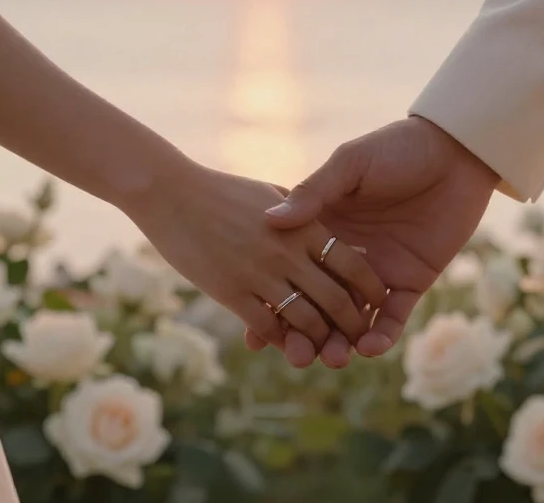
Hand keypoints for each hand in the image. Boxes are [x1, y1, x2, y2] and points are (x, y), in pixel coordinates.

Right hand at [121, 161, 385, 367]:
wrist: (169, 190)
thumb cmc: (219, 189)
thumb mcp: (270, 191)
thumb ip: (300, 210)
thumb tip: (323, 228)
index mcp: (304, 225)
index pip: (351, 264)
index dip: (368, 289)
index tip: (374, 305)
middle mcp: (288, 251)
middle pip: (336, 299)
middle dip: (352, 325)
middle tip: (356, 340)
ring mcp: (259, 272)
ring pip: (306, 320)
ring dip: (321, 342)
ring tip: (327, 354)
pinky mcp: (231, 291)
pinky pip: (268, 326)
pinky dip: (283, 341)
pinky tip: (287, 346)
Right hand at [246, 117, 499, 366]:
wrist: (455, 150)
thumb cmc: (396, 148)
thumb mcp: (350, 165)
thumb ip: (314, 193)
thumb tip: (271, 221)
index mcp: (323, 229)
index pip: (292, 274)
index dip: (274, 304)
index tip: (254, 336)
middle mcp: (347, 256)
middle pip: (319, 304)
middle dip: (307, 334)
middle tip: (297, 357)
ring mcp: (379, 271)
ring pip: (354, 318)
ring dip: (342, 342)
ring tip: (333, 359)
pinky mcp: (412, 280)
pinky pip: (394, 315)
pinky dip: (382, 334)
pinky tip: (369, 348)